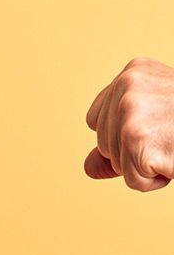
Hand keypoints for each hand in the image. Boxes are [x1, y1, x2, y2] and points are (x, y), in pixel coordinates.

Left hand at [84, 57, 173, 190]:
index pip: (95, 121)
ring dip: (147, 166)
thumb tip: (89, 167)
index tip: (158, 124)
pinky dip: (155, 180)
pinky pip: (133, 180)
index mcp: (133, 73)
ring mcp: (130, 111)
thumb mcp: (155, 122)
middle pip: (102, 145)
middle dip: (134, 152)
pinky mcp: (136, 138)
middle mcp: (127, 85)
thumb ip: (118, 140)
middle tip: (172, 136)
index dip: (122, 135)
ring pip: (116, 164)